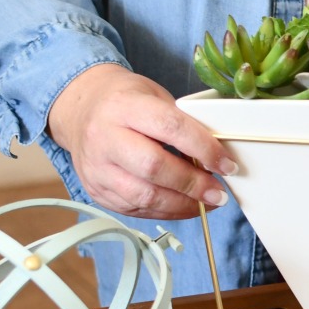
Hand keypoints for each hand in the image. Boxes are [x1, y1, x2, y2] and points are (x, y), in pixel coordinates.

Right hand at [47, 63, 237, 218]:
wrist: (80, 110)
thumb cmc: (126, 101)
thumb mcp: (154, 97)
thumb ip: (183, 123)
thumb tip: (216, 157)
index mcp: (124, 106)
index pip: (171, 127)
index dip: (204, 149)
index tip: (227, 164)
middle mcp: (104, 137)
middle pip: (154, 168)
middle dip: (193, 185)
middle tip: (219, 193)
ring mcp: (97, 168)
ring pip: (144, 196)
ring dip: (182, 205)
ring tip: (206, 203)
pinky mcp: (96, 191)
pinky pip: (135, 209)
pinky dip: (166, 212)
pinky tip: (184, 206)